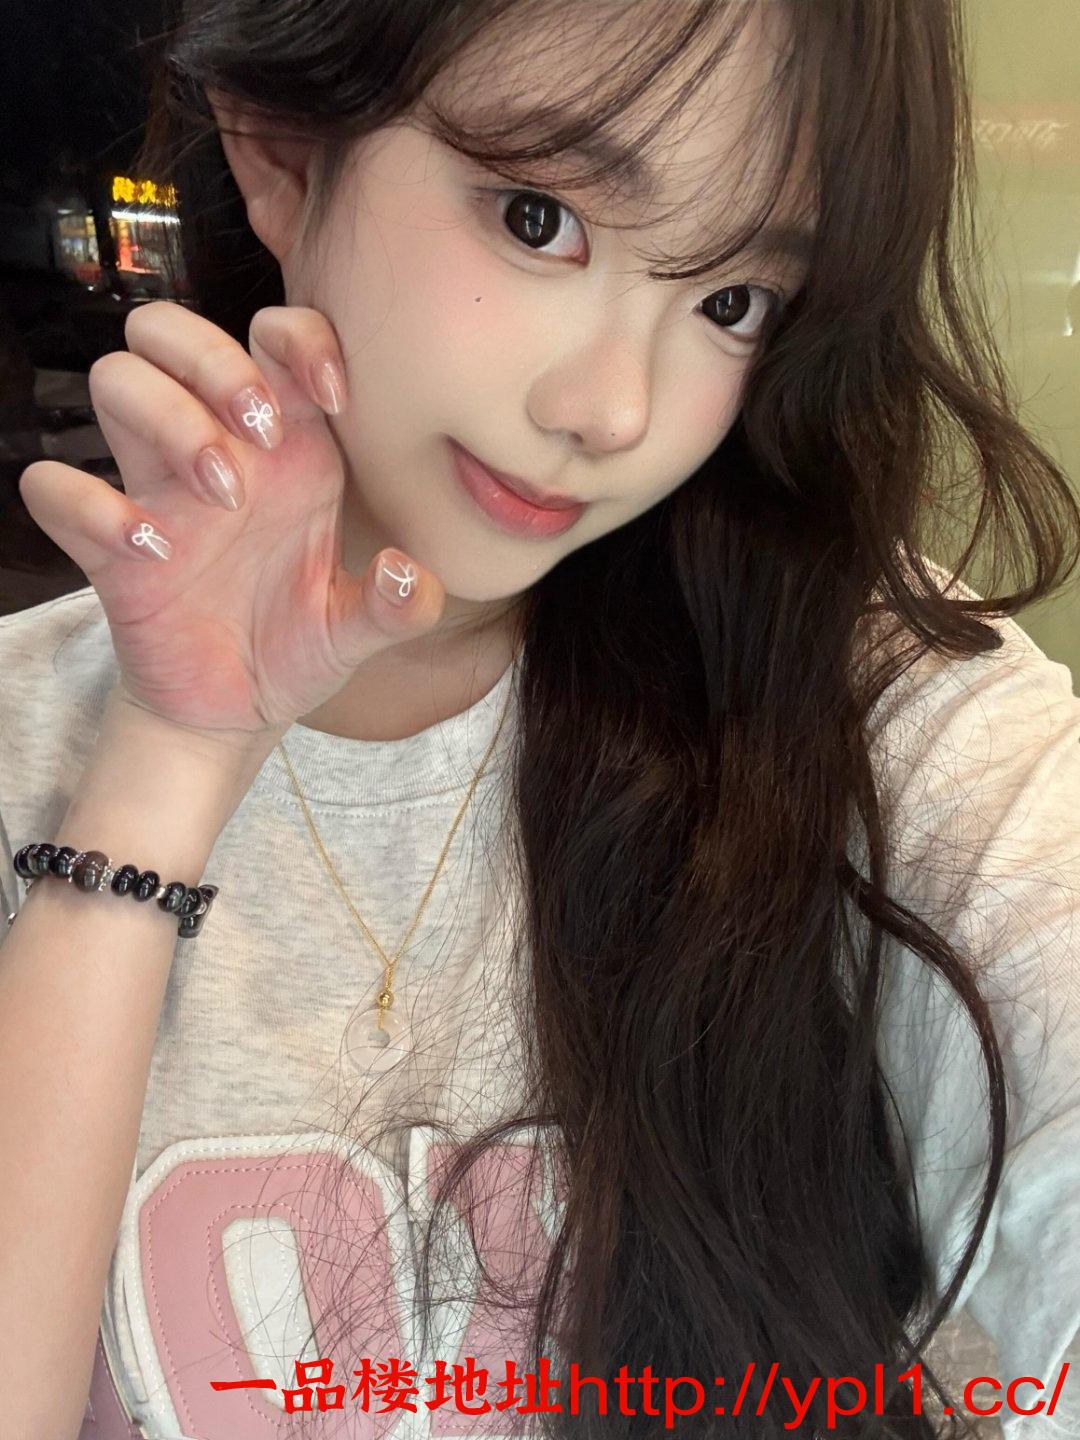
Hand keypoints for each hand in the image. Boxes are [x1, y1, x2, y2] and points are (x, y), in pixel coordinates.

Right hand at [19, 302, 444, 739]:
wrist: (235, 711)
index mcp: (288, 447)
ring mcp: (155, 489)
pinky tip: (153, 553)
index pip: (275, 334)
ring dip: (169, 418)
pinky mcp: (104, 544)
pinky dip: (93, 507)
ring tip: (224, 496)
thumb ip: (397, 607)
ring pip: (115, 378)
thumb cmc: (296, 646)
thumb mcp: (358, 630)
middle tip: (261, 436)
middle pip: (171, 330)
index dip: (299, 336)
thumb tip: (405, 573)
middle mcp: (216, 448)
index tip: (334, 397)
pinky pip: (55, 488)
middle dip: (216, 361)